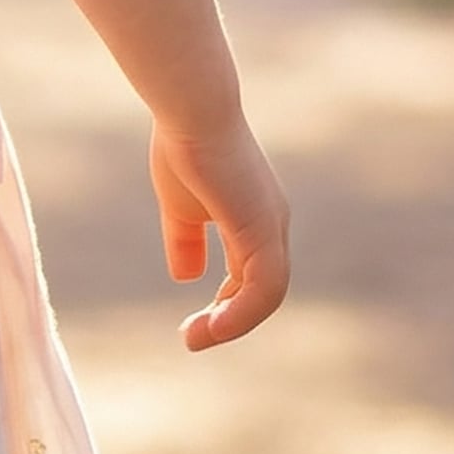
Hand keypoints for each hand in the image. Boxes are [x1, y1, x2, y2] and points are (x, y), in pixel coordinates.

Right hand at [149, 117, 289, 349]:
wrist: (191, 114)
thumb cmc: (184, 149)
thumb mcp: (180, 207)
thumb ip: (185, 240)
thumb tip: (186, 276)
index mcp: (255, 220)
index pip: (252, 276)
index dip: (226, 305)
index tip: (195, 324)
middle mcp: (273, 226)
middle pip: (264, 290)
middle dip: (228, 320)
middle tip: (192, 339)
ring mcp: (272, 227)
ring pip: (268, 294)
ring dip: (233, 323)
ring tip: (196, 339)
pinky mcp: (262, 228)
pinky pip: (262, 285)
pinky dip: (239, 312)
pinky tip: (212, 326)